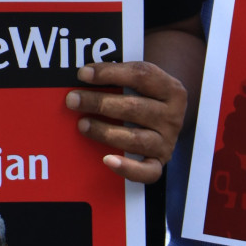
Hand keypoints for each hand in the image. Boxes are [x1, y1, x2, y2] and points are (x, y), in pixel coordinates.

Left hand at [65, 60, 186, 182]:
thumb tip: (83, 76)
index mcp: (170, 88)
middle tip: (73, 99)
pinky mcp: (159, 162)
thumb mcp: (138, 79)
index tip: (83, 74)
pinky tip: (107, 160)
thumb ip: (116, 75)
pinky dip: (128, 168)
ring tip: (82, 124)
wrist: (163, 116)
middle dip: (99, 103)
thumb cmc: (143, 93)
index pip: (140, 76)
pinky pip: (147, 172)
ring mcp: (167, 141)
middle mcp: (172, 116)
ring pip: (135, 139)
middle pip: (134, 108)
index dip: (110, 73)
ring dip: (105, 132)